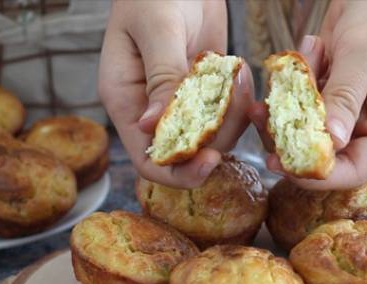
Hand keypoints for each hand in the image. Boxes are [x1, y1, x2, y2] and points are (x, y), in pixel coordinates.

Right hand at [99, 0, 253, 187]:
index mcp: (126, 100)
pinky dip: (240, 102)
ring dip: (234, 116)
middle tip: (236, 107)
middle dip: (216, 141)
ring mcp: (179, 103)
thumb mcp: (158, 27)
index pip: (147, 160)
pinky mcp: (205, 94)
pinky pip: (227, 116)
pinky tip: (240, 71)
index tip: (210, 159)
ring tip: (238, 73)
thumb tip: (152, 126)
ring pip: (212, 138)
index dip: (177, 172)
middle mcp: (150, 109)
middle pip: (185, 157)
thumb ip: (162, 76)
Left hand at [249, 0, 366, 189]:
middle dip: (292, 138)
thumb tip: (330, 141)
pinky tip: (305, 54)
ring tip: (277, 81)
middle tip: (262, 117)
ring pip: (311, 129)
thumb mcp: (366, 50)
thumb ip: (345, 96)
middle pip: (328, 154)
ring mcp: (355, 110)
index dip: (319, 173)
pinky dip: (295, 86)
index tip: (282, 164)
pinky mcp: (336, 92)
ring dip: (287, 109)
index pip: (357, 169)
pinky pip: (307, 103)